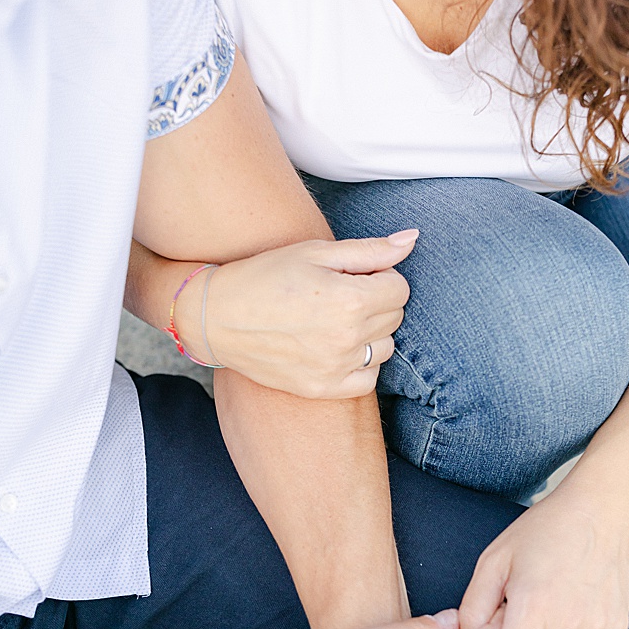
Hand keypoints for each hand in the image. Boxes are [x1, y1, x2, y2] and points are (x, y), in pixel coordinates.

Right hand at [190, 231, 416, 397]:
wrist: (215, 317)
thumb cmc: (265, 276)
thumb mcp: (316, 252)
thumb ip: (371, 249)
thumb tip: (412, 239)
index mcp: (351, 300)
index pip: (400, 287)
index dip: (379, 276)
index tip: (352, 275)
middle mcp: (348, 338)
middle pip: (395, 316)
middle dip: (376, 301)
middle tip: (337, 294)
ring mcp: (336, 367)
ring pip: (385, 347)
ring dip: (370, 333)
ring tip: (334, 319)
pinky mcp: (323, 388)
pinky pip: (368, 378)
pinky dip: (361, 364)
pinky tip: (336, 347)